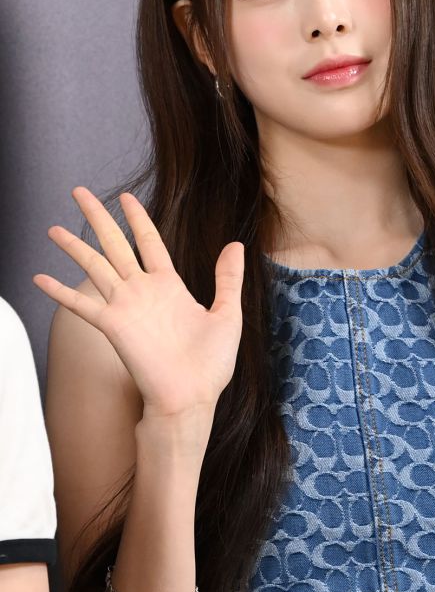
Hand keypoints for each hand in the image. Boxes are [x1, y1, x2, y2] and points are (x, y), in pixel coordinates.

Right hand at [33, 187, 244, 421]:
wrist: (192, 399)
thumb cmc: (211, 364)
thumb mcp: (227, 314)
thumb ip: (228, 279)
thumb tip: (235, 245)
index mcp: (170, 286)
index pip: (148, 241)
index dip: (137, 218)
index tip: (126, 197)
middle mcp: (143, 291)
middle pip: (114, 244)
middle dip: (97, 217)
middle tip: (79, 192)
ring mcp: (126, 307)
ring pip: (94, 266)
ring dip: (73, 246)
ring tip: (53, 227)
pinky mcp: (113, 326)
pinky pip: (81, 305)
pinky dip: (60, 292)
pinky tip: (41, 278)